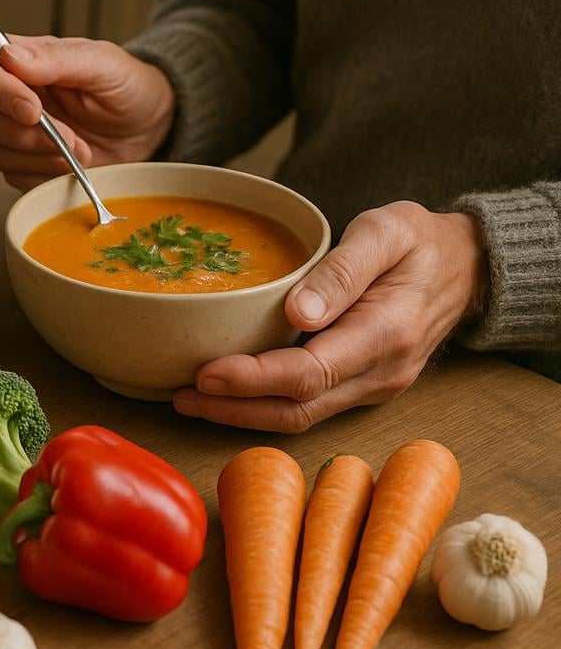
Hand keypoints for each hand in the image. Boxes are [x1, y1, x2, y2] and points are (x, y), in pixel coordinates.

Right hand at [0, 34, 174, 190]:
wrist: (147, 127)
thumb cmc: (126, 86)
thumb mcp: (102, 64)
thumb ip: (58, 58)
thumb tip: (8, 54)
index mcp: (20, 64)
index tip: (33, 111)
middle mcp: (7, 97)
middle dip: (24, 135)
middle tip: (70, 137)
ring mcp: (12, 134)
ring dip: (39, 157)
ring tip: (80, 150)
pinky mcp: (24, 164)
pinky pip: (15, 177)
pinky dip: (45, 175)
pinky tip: (72, 164)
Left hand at [173, 202, 487, 431]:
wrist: (468, 267)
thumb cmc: (421, 241)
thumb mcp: (387, 231)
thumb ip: (343, 270)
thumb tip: (298, 312)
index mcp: (388, 332)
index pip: (310, 373)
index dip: (253, 380)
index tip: (206, 373)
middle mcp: (382, 372)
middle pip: (298, 409)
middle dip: (234, 409)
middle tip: (180, 395)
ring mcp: (375, 386)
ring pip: (301, 417)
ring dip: (243, 414)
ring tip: (190, 399)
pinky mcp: (363, 387)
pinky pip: (309, 407)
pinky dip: (264, 405)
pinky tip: (227, 393)